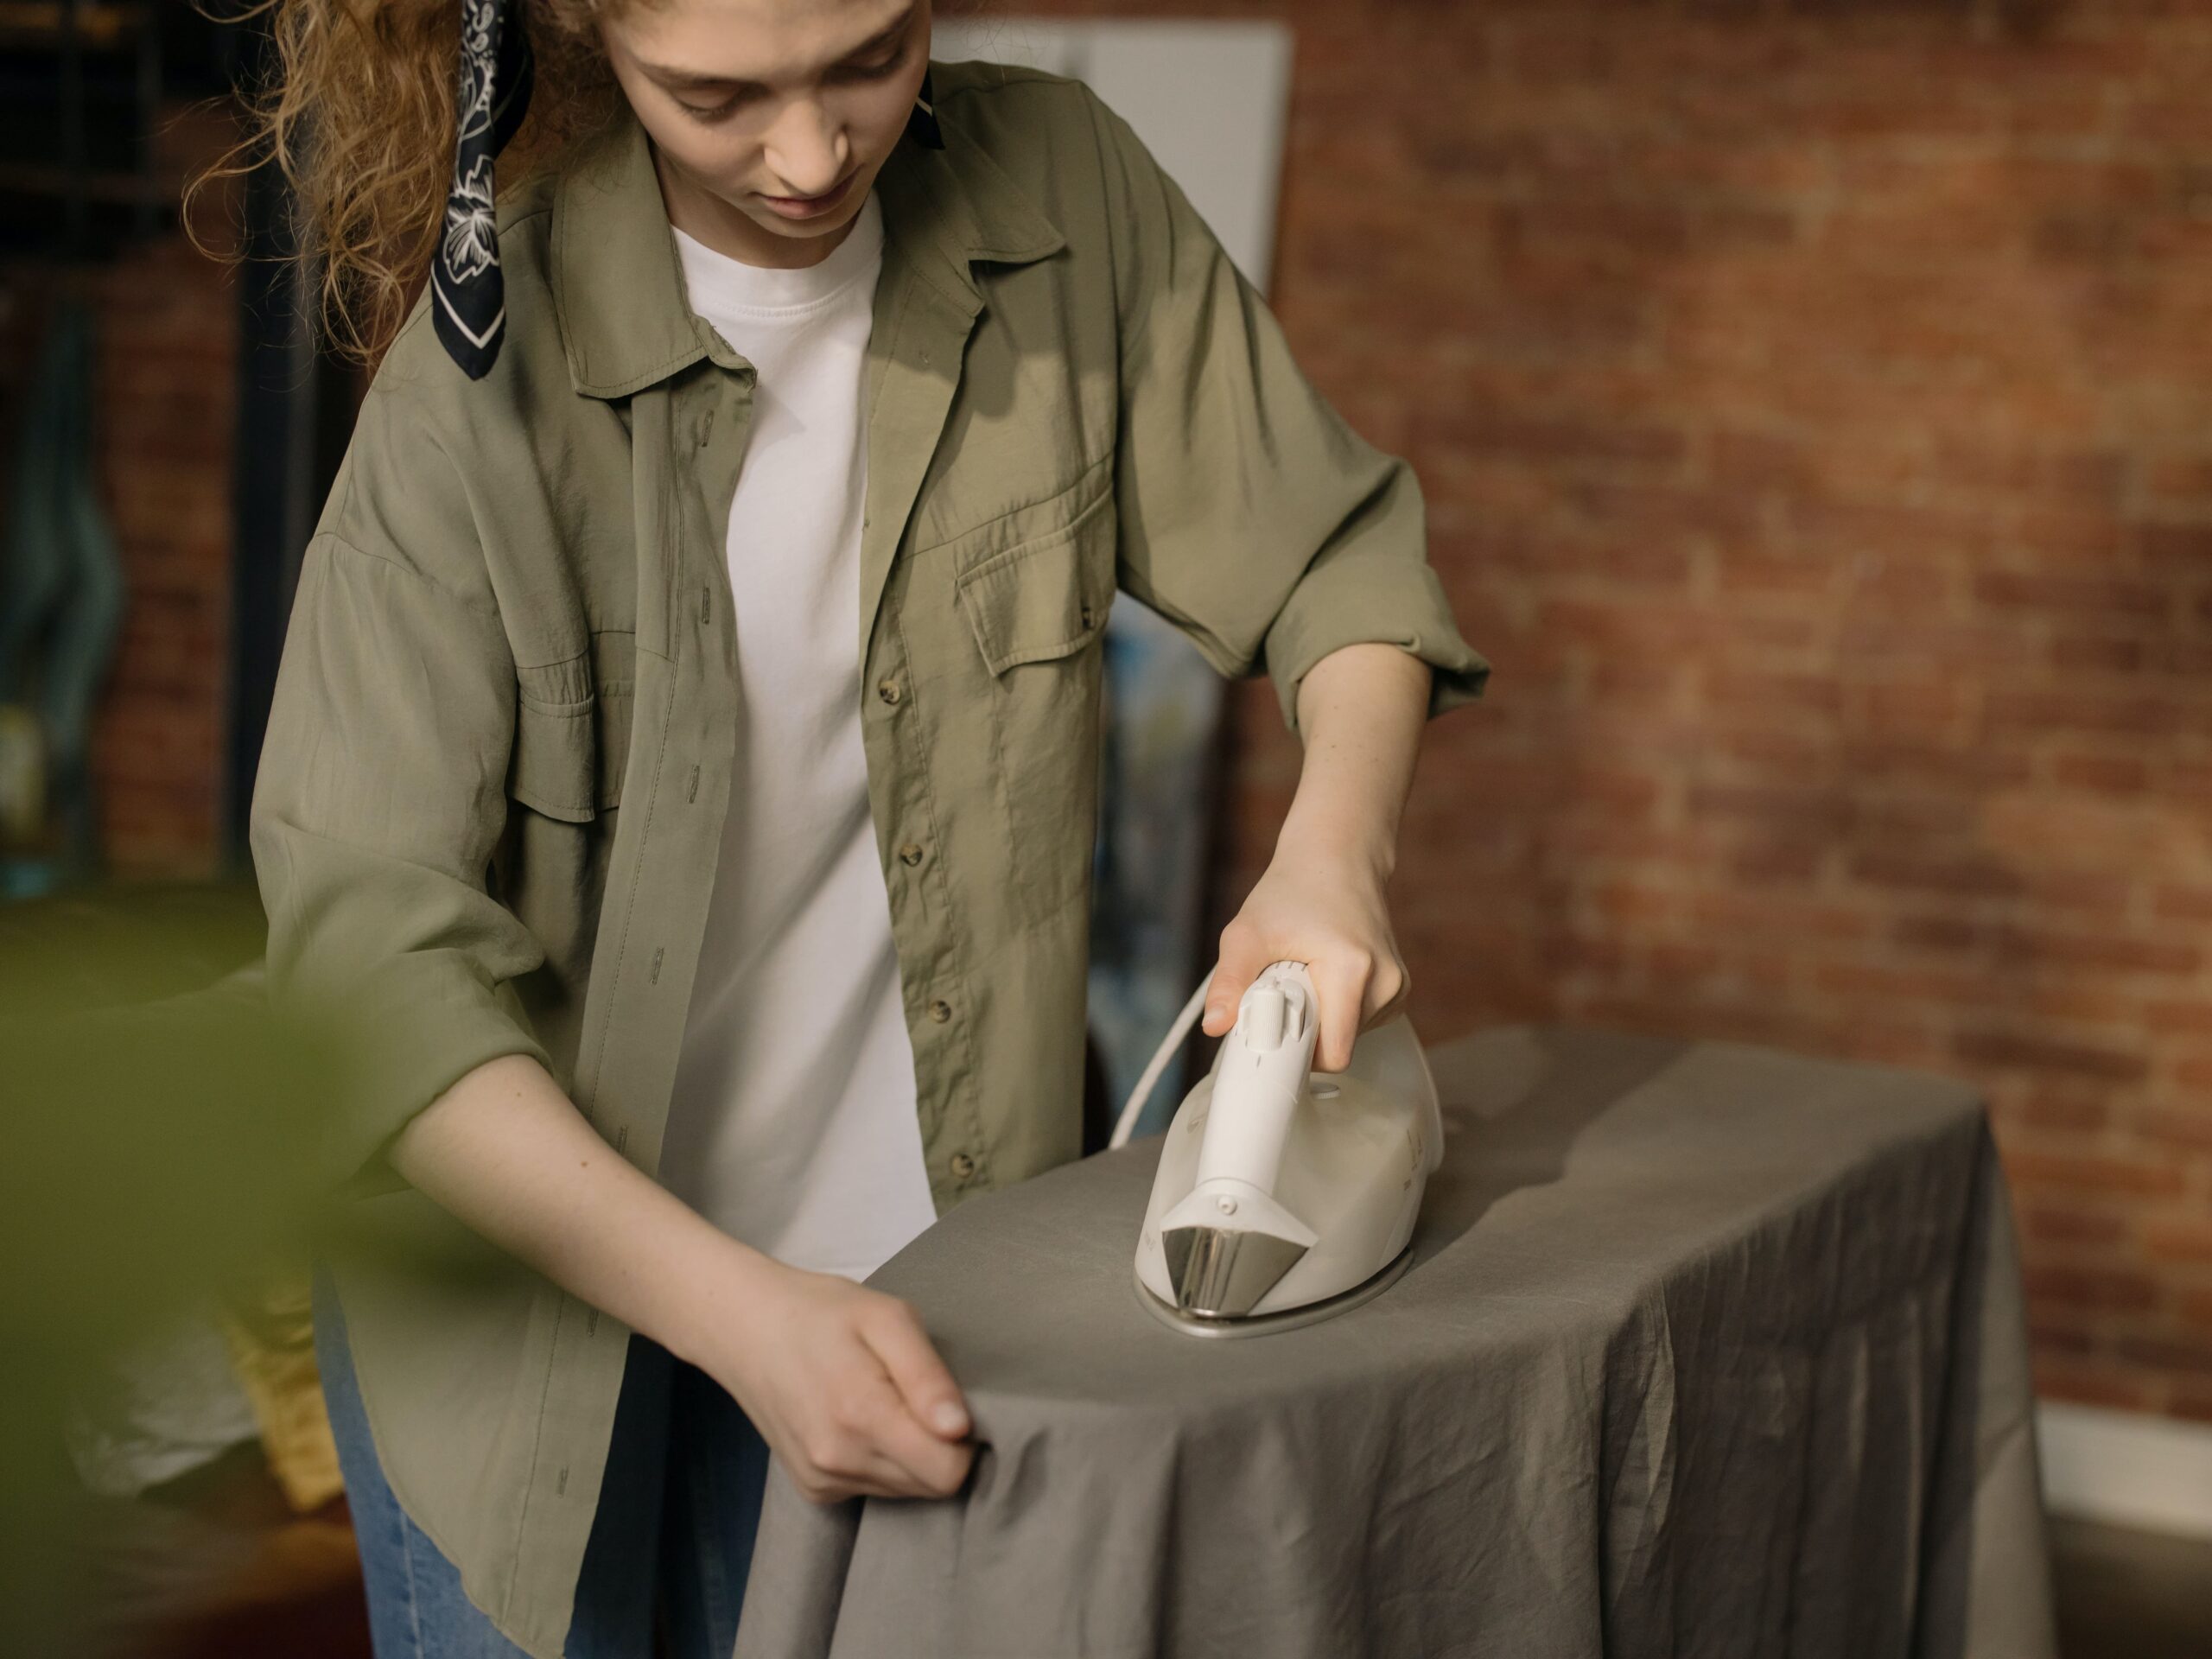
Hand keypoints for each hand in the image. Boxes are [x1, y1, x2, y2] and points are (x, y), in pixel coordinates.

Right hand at [700, 1250, 973, 1503]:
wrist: (744, 1327)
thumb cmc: (821, 1311)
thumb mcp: (886, 1317)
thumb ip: (927, 1375)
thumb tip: (960, 1430)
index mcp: (862, 1415)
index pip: (948, 1472)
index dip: (965, 1440)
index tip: (951, 1401)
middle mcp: (839, 1461)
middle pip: (930, 1485)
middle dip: (940, 1446)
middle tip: (917, 1393)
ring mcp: (822, 1480)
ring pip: (904, 1491)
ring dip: (911, 1455)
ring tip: (885, 1400)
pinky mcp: (812, 1489)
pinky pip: (873, 1489)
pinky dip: (881, 1461)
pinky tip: (860, 1419)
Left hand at [1202, 845, 1407, 1073]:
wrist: (1336, 857)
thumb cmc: (1293, 890)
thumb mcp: (1248, 932)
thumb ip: (1230, 981)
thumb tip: (1214, 1025)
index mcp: (1353, 970)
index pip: (1333, 1054)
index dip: (1296, 1055)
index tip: (1267, 1035)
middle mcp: (1384, 983)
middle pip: (1337, 1047)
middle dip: (1302, 1033)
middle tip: (1278, 994)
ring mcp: (1395, 987)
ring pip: (1347, 1038)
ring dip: (1318, 1020)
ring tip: (1301, 978)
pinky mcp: (1395, 989)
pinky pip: (1358, 1024)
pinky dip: (1333, 1012)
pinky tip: (1321, 979)